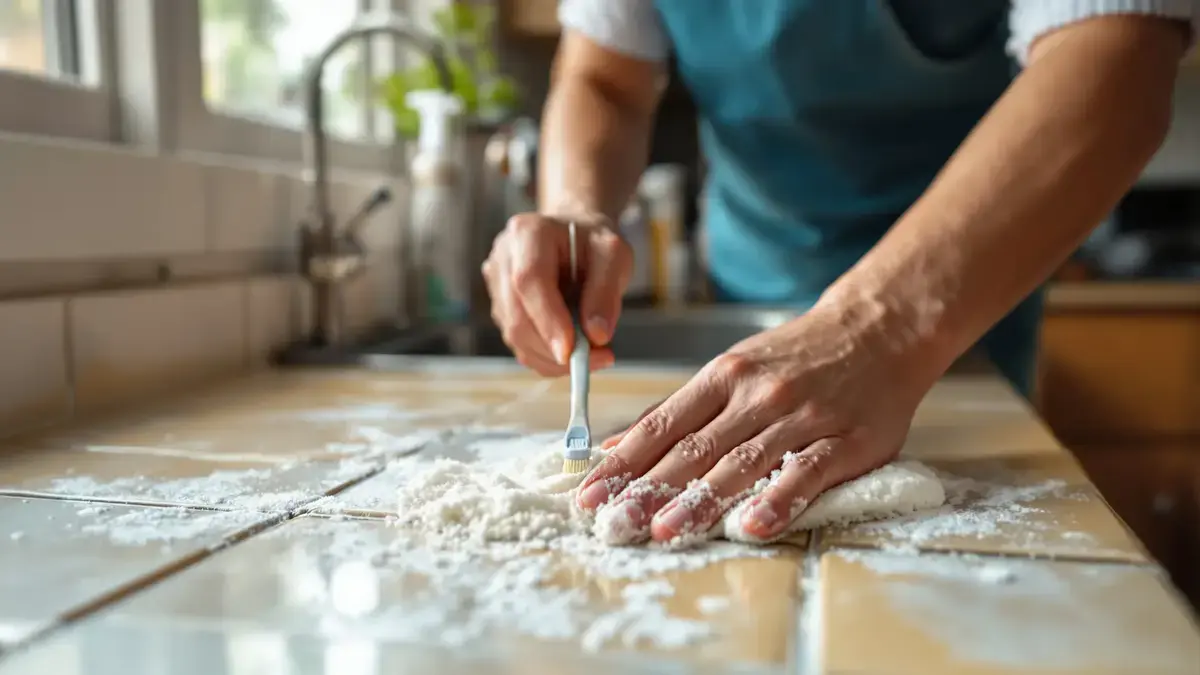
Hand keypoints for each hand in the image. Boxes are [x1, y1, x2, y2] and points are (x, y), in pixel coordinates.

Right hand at [482, 213, 631, 375]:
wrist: (573, 237)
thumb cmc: (593, 243)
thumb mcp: (614, 256)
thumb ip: (607, 291)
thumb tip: (596, 335)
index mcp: (528, 233)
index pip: (529, 280)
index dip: (548, 319)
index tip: (571, 351)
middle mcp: (503, 259)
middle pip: (517, 317)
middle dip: (554, 348)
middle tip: (597, 357)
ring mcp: (496, 286)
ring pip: (516, 337)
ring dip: (554, 356)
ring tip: (593, 349)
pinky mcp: (501, 309)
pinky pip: (520, 344)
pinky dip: (548, 357)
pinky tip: (574, 348)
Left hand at [576, 301, 938, 542]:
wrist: (879, 328)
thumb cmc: (797, 355)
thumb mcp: (733, 368)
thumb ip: (680, 411)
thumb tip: (618, 445)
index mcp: (723, 377)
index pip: (662, 425)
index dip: (623, 462)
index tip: (588, 494)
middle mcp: (756, 395)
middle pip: (694, 449)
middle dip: (647, 489)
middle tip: (612, 524)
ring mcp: (800, 417)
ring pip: (742, 463)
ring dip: (700, 500)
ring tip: (663, 531)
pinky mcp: (844, 440)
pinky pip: (808, 473)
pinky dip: (779, 500)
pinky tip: (752, 526)